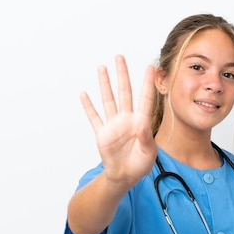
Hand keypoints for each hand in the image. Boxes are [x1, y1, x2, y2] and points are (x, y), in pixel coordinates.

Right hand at [80, 55, 156, 188]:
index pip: (145, 99)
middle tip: (120, 57)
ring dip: (105, 84)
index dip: (147, 83)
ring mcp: (113, 125)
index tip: (149, 67)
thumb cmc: (140, 165)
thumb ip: (146, 139)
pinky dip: (88, 106)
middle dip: (122, 75)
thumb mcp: (149, 154)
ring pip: (108, 99)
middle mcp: (126, 119)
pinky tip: (84, 94)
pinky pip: (94, 117)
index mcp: (141, 122)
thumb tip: (143, 126)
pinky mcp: (102, 133)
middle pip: (124, 92)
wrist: (124, 176)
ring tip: (102, 67)